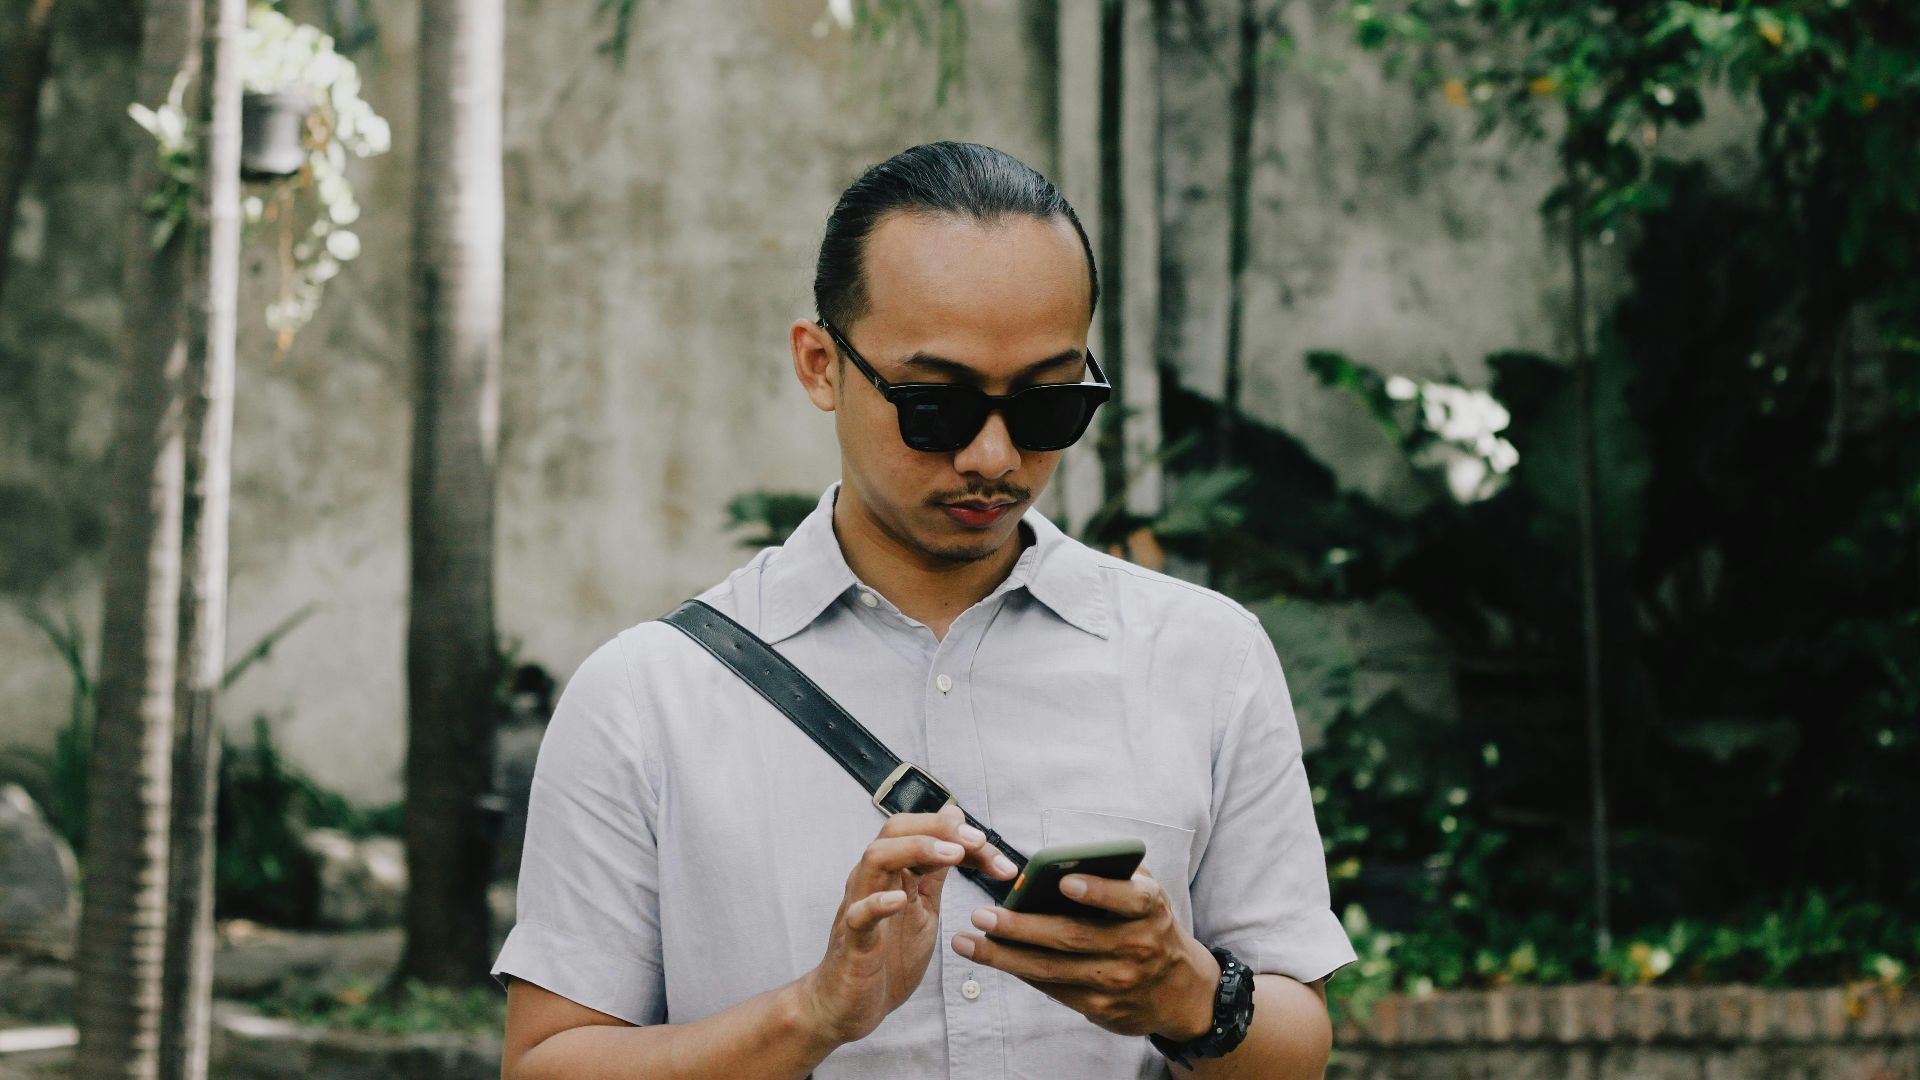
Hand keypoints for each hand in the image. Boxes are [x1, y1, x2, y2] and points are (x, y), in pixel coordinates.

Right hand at [797, 803, 1018, 1045]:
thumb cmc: (885, 956)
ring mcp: (860, 906)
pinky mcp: (852, 940)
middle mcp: (874, 880)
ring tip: (953, 856)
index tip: (1000, 860)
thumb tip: (954, 828)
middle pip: (897, 829)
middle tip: (978, 842)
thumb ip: (935, 870)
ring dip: (917, 849)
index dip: (964, 837)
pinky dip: (878, 902)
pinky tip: (900, 900)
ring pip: (876, 857)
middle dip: (941, 829)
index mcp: (894, 872)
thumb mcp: (923, 908)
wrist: (848, 1005)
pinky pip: (859, 914)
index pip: (925, 831)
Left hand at [949, 868, 1219, 1039]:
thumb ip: (1115, 875)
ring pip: (1052, 968)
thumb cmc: (1149, 926)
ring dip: (1005, 956)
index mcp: (1149, 910)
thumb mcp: (1147, 895)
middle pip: (1073, 936)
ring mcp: (1117, 981)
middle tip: (983, 913)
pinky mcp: (1101, 1007)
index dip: (1098, 890)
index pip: (1127, 898)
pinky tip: (993, 958)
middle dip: (1022, 926)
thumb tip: (1063, 858)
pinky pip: (1052, 988)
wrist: (1179, 990)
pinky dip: (1019, 972)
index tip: (1064, 881)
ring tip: (967, 941)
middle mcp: (1137, 946)